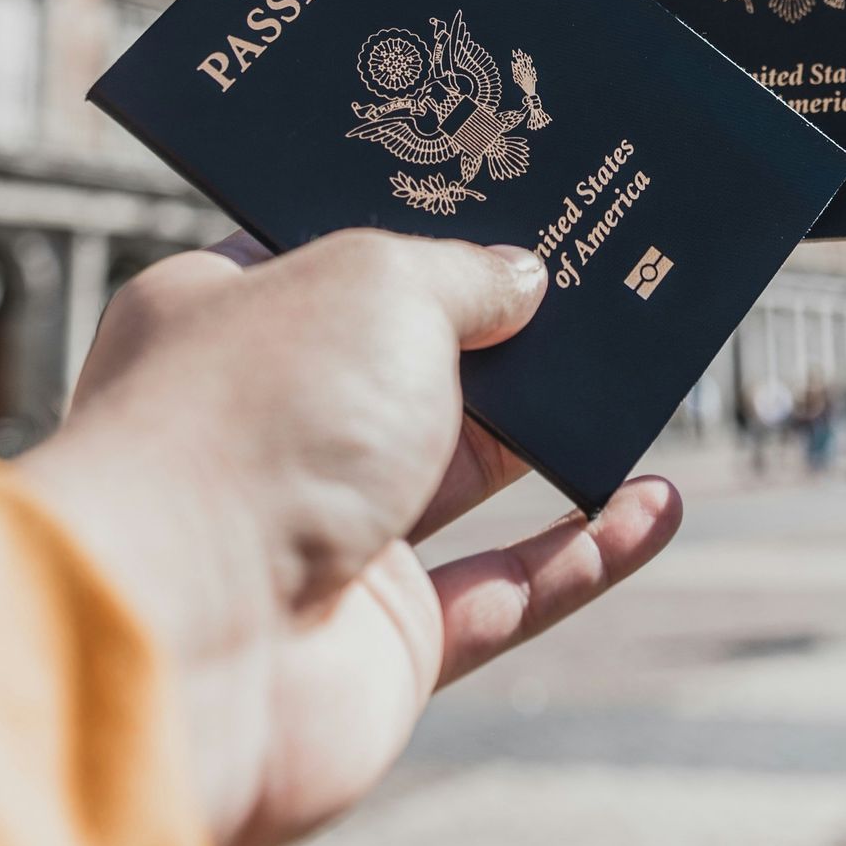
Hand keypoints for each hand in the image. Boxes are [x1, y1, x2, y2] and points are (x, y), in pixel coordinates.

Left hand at [20, 229, 680, 845]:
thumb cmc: (252, 425)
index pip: (326, 258)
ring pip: (467, 477)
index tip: (512, 199)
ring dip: (559, 437)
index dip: (418, 229)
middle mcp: (267, 429)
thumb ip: (462, 276)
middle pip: (410, 368)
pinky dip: (587, 552)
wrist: (186, 642)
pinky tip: (659, 506)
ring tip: (651, 380)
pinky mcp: (383, 646)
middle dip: (507, 332)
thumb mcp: (377, 286)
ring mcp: (325, 542)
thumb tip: (522, 281)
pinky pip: (508, 592)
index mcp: (221, 321)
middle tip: (606, 280)